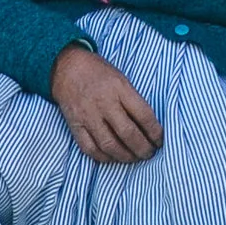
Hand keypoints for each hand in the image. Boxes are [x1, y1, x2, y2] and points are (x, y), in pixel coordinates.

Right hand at [51, 43, 162, 165]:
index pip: (144, 115)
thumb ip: (133, 101)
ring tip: (134, 158)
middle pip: (128, 133)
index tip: (159, 140)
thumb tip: (149, 128)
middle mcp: (104, 102)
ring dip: (126, 156)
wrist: (66, 66)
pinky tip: (113, 156)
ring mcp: (88, 115)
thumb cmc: (99, 73)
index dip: (155, 132)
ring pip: (110, 145)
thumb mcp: (121, 78)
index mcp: (119, 88)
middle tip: (149, 153)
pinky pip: (91, 149)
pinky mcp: (75, 125)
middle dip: (143, 149)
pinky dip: (104, 157)